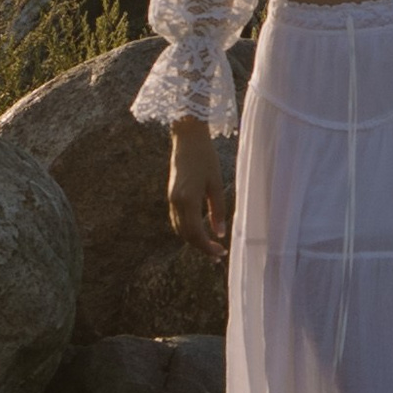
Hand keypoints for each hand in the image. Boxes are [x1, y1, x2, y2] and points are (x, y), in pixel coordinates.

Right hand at [167, 123, 229, 260]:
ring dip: (194, 240)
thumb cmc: (205, 157)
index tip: (220, 253)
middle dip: (201, 247)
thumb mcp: (216, 184)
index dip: (207, 247)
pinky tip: (200, 231)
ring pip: (179, 229)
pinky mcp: (172, 195)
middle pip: (185, 234)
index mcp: (188, 200)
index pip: (195, 233)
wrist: (187, 138)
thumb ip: (218, 210)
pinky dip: (187, 230)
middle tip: (217, 255)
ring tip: (211, 246)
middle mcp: (176, 202)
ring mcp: (171, 199)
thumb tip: (220, 233)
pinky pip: (177, 220)